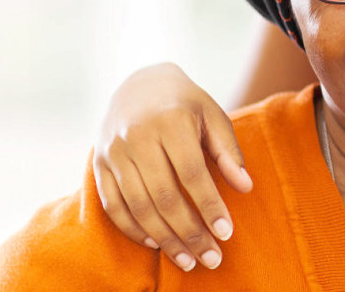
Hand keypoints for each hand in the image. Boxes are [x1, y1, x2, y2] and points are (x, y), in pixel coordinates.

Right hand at [88, 63, 252, 271]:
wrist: (138, 83)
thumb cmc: (184, 103)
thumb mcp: (212, 115)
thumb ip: (228, 150)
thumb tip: (245, 187)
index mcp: (170, 120)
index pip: (192, 172)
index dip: (209, 205)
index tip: (226, 233)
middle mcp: (137, 135)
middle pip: (164, 195)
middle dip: (189, 232)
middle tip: (211, 258)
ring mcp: (113, 151)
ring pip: (138, 206)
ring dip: (163, 239)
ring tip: (187, 260)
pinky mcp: (99, 163)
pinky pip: (113, 205)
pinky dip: (133, 229)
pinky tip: (156, 244)